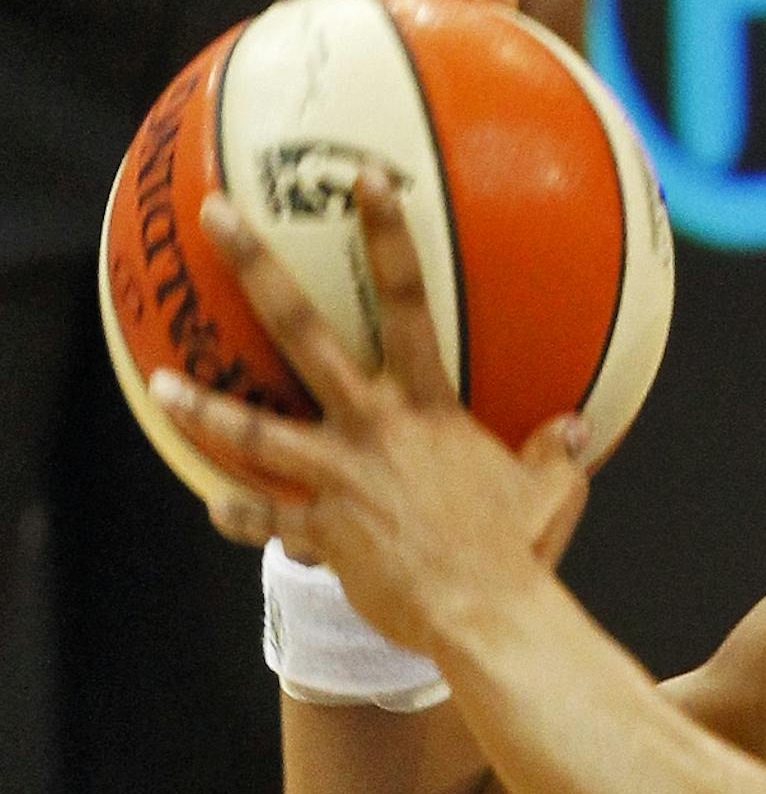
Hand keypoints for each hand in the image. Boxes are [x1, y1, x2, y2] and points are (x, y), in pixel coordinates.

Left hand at [151, 173, 589, 654]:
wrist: (486, 615)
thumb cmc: (524, 551)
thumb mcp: (554, 491)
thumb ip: (555, 452)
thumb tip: (574, 427)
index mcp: (429, 409)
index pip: (408, 302)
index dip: (388, 235)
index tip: (364, 178)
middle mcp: (373, 429)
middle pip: (303, 333)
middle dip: (256, 267)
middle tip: (215, 216)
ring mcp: (340, 479)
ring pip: (257, 431)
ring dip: (206, 406)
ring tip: (165, 384)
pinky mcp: (323, 534)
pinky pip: (269, 520)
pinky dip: (241, 514)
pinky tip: (213, 504)